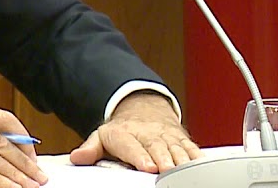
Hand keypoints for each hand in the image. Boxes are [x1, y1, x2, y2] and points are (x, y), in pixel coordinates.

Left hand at [69, 92, 201, 173]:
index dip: (140, 156)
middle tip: (165, 169)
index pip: (132, 146)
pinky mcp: (180, 138)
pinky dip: (196, 155)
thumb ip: (91, 148)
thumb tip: (77, 158)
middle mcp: (147, 134)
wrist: (142, 108)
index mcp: (125, 134)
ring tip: (183, 169)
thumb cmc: (122, 130)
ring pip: (175, 147)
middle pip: (156, 147)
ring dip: (180, 159)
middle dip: (162, 159)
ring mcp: (165, 136)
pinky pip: (190, 147)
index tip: (147, 166)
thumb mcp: (102, 136)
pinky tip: (200, 164)